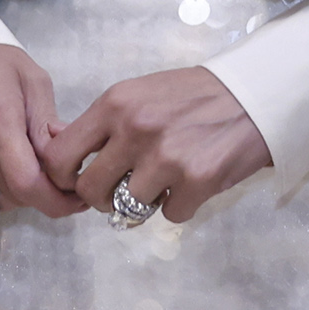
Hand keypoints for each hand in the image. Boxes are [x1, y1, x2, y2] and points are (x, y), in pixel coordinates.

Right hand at [0, 44, 81, 218]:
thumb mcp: (34, 82)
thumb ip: (49, 127)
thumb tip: (66, 163)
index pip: (26, 182)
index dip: (55, 200)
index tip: (74, 200)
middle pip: (11, 194)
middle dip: (39, 193)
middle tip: (52, 176)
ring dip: (12, 186)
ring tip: (17, 156)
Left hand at [42, 66, 270, 223]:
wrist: (252, 93)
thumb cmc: (191, 96)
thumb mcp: (138, 94)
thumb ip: (102, 123)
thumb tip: (56, 145)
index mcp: (114, 104)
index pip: (60, 156)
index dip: (63, 178)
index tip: (78, 182)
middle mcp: (135, 129)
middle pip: (90, 191)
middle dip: (102, 199)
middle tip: (120, 190)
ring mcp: (166, 157)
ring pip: (128, 208)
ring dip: (144, 202)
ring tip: (164, 181)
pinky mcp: (197, 181)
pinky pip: (169, 216)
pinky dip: (179, 206)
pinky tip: (192, 182)